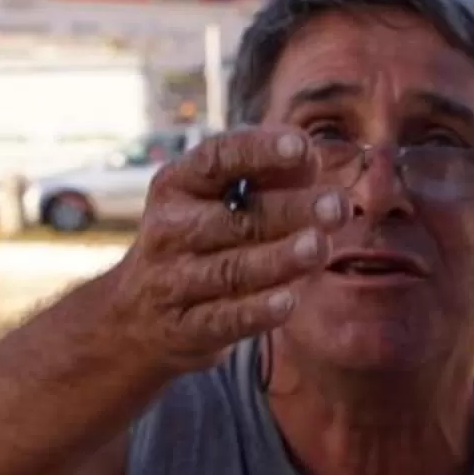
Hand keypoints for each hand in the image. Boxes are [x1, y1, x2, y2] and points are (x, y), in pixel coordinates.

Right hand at [95, 129, 348, 379]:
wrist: (135, 317)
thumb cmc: (198, 242)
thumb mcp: (215, 200)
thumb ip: (265, 177)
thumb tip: (311, 158)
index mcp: (178, 184)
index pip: (218, 159)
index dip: (259, 151)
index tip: (301, 147)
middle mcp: (169, 229)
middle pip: (237, 218)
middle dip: (291, 210)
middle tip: (338, 206)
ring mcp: (173, 280)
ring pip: (233, 269)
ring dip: (281, 258)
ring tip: (320, 247)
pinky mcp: (185, 327)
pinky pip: (225, 319)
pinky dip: (257, 311)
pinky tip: (288, 302)